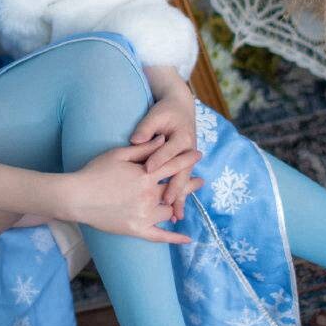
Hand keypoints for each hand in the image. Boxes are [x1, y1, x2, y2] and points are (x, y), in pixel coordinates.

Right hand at [62, 140, 197, 244]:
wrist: (76, 197)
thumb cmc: (94, 172)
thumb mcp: (119, 154)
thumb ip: (144, 148)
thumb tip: (164, 140)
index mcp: (146, 176)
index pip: (173, 165)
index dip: (187, 159)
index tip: (198, 155)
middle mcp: (149, 196)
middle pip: (176, 189)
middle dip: (189, 184)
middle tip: (200, 181)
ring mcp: (144, 216)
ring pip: (169, 211)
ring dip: (176, 205)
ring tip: (182, 203)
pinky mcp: (137, 230)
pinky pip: (160, 236)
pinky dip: (174, 238)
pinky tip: (187, 239)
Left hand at [130, 95, 203, 219]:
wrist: (181, 108)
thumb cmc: (165, 112)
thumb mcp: (155, 115)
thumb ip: (146, 128)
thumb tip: (136, 139)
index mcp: (182, 137)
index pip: (167, 151)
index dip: (157, 159)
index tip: (146, 170)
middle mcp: (189, 151)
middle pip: (180, 172)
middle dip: (173, 188)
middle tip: (165, 202)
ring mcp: (188, 161)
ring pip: (183, 182)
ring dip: (179, 199)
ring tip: (175, 217)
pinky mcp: (184, 167)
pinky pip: (181, 184)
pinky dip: (178, 198)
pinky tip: (175, 214)